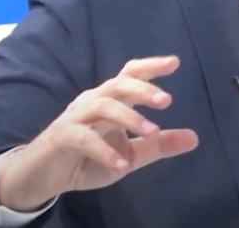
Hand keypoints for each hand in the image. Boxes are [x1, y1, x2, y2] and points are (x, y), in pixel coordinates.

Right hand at [0, 56, 198, 210]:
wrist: (44, 177)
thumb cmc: (89, 158)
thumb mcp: (130, 154)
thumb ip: (158, 145)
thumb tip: (195, 138)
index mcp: (110, 100)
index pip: (131, 75)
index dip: (151, 66)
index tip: (175, 62)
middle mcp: (93, 101)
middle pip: (118, 84)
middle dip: (143, 89)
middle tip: (167, 100)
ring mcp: (75, 117)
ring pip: (103, 106)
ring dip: (129, 118)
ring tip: (152, 131)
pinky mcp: (61, 137)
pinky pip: (84, 138)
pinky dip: (105, 151)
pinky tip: (122, 165)